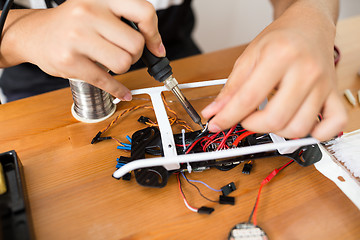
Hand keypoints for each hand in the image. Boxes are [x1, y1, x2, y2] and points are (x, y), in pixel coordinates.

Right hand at [7, 0, 164, 100]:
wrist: (33, 34)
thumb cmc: (70, 24)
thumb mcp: (96, 9)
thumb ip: (124, 21)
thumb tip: (156, 46)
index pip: (143, 11)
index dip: (154, 33)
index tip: (155, 46)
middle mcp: (88, 13)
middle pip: (136, 44)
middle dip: (135, 55)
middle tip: (125, 54)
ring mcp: (77, 38)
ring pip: (124, 63)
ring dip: (123, 68)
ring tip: (111, 63)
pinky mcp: (70, 61)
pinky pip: (106, 81)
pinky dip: (118, 90)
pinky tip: (122, 91)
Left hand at [201, 8, 346, 140]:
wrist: (309, 26)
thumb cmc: (280, 39)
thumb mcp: (249, 57)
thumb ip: (231, 88)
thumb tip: (214, 112)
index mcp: (280, 57)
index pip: (248, 99)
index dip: (228, 117)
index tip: (217, 124)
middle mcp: (305, 71)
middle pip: (275, 119)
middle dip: (252, 125)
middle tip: (246, 118)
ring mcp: (323, 85)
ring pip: (299, 128)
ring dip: (277, 132)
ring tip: (269, 117)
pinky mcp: (335, 94)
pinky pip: (333, 126)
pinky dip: (316, 134)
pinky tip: (300, 124)